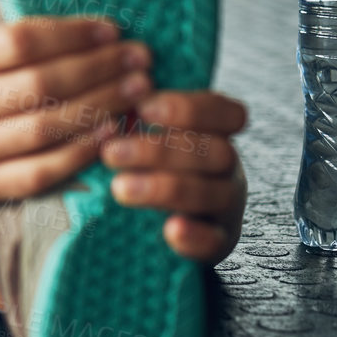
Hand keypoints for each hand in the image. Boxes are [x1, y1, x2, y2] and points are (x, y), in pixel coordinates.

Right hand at [0, 0, 153, 207]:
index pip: (19, 42)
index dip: (70, 34)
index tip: (110, 28)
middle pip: (40, 86)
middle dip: (98, 70)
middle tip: (139, 58)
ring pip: (44, 129)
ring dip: (99, 109)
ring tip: (136, 91)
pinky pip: (37, 174)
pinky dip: (76, 156)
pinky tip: (107, 136)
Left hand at [100, 90, 248, 265]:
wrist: (159, 224)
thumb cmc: (145, 166)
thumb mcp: (144, 137)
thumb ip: (134, 117)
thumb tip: (107, 92)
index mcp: (215, 134)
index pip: (227, 113)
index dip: (190, 109)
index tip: (143, 108)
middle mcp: (228, 168)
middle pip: (216, 152)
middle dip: (161, 150)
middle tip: (111, 153)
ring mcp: (226, 207)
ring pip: (213, 194)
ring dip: (166, 189)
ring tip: (120, 188)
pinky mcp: (218, 244)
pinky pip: (214, 241)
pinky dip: (195, 236)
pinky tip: (170, 230)